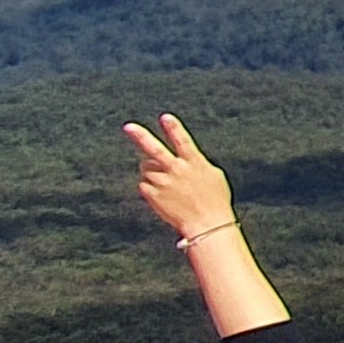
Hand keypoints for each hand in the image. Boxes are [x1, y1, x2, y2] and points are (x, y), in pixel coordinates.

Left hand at [123, 113, 235, 239]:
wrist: (207, 225)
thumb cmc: (215, 200)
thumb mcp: (213, 175)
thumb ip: (196, 162)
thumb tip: (182, 157)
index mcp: (194, 163)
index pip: (182, 140)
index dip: (173, 128)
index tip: (165, 117)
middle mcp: (177, 170)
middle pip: (155, 150)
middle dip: (141, 136)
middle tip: (128, 127)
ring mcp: (163, 183)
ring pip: (146, 168)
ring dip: (151, 170)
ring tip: (165, 181)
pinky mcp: (153, 196)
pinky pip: (144, 184)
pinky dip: (150, 187)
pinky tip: (163, 195)